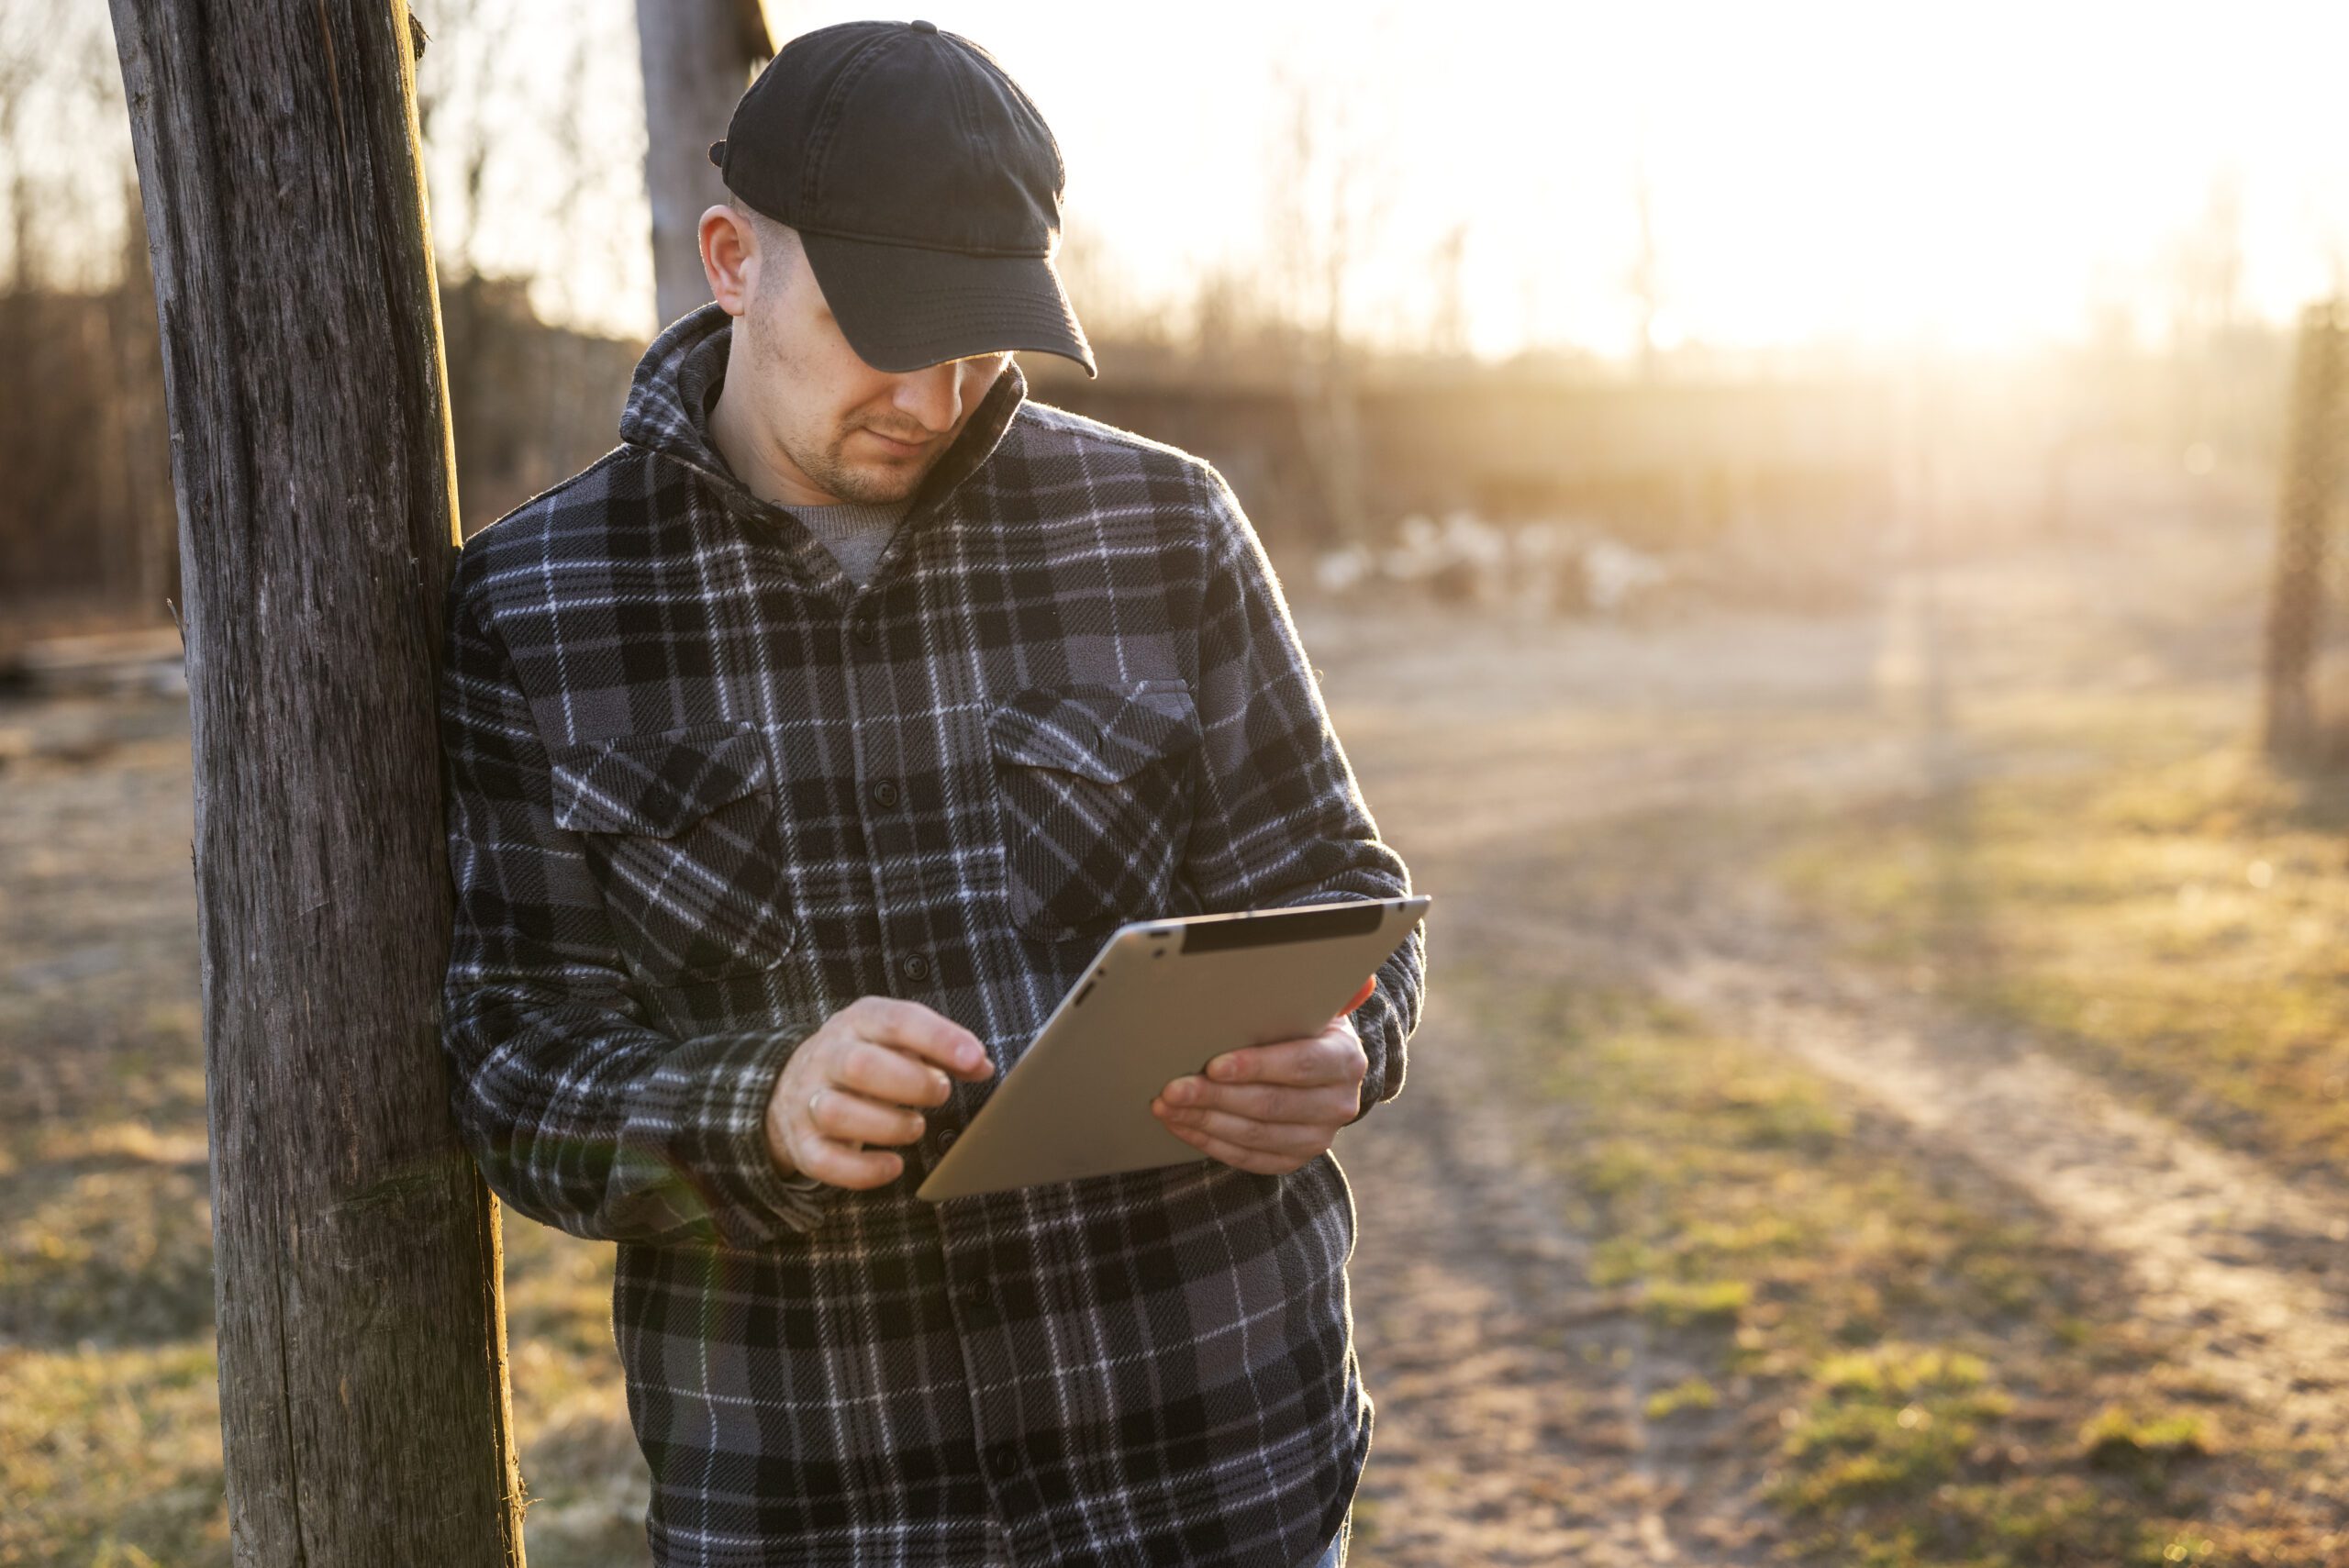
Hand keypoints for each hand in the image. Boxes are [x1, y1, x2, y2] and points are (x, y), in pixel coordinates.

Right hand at [765, 997, 994, 1188]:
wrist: (793, 1084)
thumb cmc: (864, 1059)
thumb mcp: (898, 1041)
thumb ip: (940, 1050)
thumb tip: (980, 1065)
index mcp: (857, 1023)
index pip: (896, 1021)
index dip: (938, 1039)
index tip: (973, 1058)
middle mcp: (827, 1057)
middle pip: (859, 1065)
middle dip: (910, 1083)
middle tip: (941, 1092)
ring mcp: (809, 1100)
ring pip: (837, 1113)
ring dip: (887, 1125)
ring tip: (915, 1126)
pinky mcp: (802, 1143)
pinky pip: (825, 1161)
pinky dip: (863, 1171)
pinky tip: (893, 1166)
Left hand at [1150, 977, 1374, 1174]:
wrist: (1315, 1068)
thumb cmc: (1299, 1025)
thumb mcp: (1312, 1003)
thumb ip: (1326, 988)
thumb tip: (1363, 980)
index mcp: (1346, 1060)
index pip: (1300, 1066)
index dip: (1256, 1067)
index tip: (1213, 1065)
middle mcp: (1340, 1104)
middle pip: (1270, 1105)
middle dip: (1215, 1097)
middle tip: (1173, 1088)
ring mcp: (1319, 1137)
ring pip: (1254, 1135)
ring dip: (1204, 1121)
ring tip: (1166, 1106)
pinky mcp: (1294, 1158)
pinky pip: (1248, 1159)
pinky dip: (1210, 1142)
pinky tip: (1181, 1125)